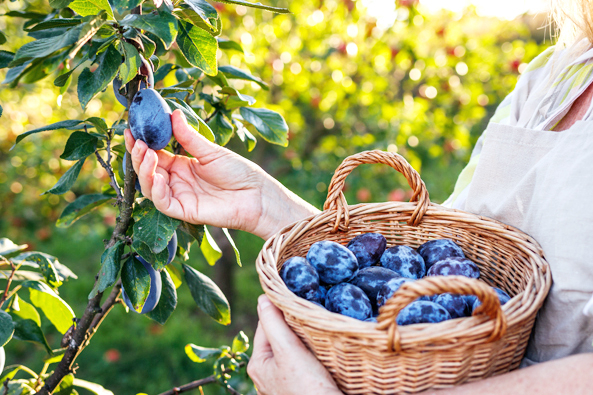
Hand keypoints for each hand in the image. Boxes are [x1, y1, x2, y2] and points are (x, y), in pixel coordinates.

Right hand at [124, 110, 318, 238]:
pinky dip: (155, 190)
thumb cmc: (239, 172)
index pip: (154, 153)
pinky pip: (162, 203)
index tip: (131, 129)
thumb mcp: (211, 151)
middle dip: (139, 155)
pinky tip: (156, 176)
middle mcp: (176, 181)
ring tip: (147, 153)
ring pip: (150, 186)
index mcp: (181, 165)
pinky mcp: (184, 211)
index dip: (141, 143)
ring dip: (144, 170)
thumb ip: (189, 137)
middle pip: (148, 170)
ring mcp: (179, 196)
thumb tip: (173, 114)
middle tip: (137, 140)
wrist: (257, 195)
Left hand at [247, 295, 341, 394]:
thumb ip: (273, 323)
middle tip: (312, 314)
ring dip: (305, 339)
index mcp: (258, 364)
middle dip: (294, 325)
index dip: (280, 310)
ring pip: (293, 349)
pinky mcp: (301, 387)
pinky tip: (324, 350)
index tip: (297, 300)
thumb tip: (263, 297)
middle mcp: (268, 374)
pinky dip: (313, 353)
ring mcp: (285, 382)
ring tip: (319, 330)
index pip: (266, 325)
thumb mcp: (288, 351)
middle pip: (280, 337)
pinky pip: (304, 362)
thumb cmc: (308, 388)